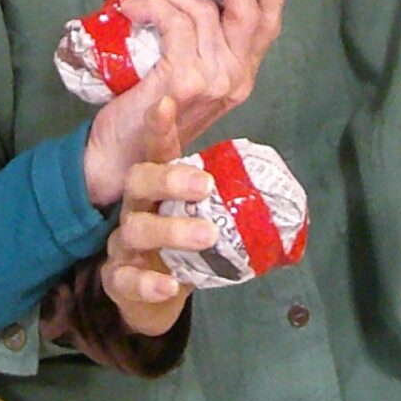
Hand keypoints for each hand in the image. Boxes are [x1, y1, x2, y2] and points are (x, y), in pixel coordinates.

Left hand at [82, 0, 285, 204]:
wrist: (119, 158)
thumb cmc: (149, 112)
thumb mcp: (188, 76)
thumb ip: (200, 44)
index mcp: (241, 75)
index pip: (269, 26)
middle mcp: (235, 78)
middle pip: (247, 13)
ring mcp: (213, 81)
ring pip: (201, 11)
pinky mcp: (183, 80)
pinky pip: (174, 23)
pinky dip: (151, 7)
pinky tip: (133, 10)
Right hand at [99, 96, 213, 336]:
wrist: (151, 297)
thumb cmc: (182, 249)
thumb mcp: (204, 222)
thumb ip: (229, 208)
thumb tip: (284, 199)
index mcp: (157, 188)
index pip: (156, 151)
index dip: (158, 128)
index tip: (166, 103)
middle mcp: (135, 208)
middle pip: (138, 180)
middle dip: (169, 179)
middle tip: (205, 185)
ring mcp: (122, 244)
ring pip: (135, 229)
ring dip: (171, 230)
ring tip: (207, 235)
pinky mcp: (117, 278)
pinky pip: (125, 278)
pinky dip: (148, 282)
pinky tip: (170, 284)